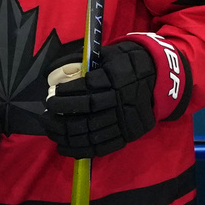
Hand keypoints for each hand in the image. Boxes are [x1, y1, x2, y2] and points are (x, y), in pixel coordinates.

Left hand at [42, 40, 157, 157]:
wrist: (157, 77)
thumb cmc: (127, 63)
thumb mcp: (109, 54)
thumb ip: (84, 61)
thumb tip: (55, 69)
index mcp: (116, 77)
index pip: (87, 87)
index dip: (67, 92)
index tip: (53, 94)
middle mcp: (121, 99)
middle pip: (87, 110)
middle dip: (62, 113)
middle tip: (47, 113)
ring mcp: (125, 120)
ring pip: (92, 130)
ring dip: (66, 133)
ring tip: (51, 130)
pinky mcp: (128, 135)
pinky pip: (102, 147)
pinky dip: (80, 150)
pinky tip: (64, 147)